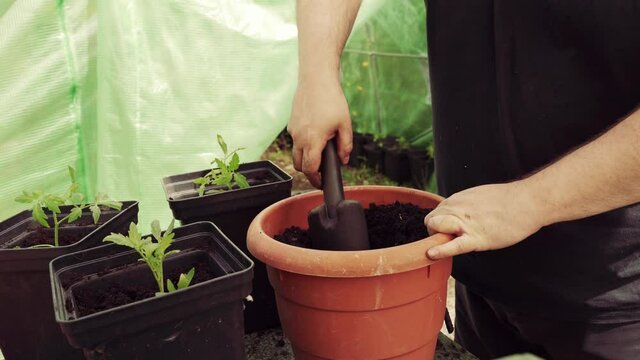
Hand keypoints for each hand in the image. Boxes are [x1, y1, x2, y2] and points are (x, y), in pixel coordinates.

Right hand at [288, 79, 352, 187]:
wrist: (316, 80)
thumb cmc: (332, 100)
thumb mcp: (345, 124)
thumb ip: (345, 145)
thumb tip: (343, 160)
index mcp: (313, 141)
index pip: (310, 169)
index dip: (316, 179)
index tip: (323, 183)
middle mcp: (299, 138)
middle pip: (300, 165)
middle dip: (310, 172)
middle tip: (321, 172)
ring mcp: (293, 131)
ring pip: (296, 154)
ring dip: (305, 158)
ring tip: (319, 153)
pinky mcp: (291, 124)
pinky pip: (295, 141)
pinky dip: (303, 144)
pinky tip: (316, 135)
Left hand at [424, 181, 544, 259]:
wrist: (527, 202)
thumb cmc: (508, 200)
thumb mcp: (479, 196)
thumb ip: (465, 204)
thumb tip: (459, 213)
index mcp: (457, 199)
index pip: (436, 211)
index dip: (438, 222)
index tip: (445, 230)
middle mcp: (457, 208)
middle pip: (431, 220)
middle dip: (434, 231)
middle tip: (446, 239)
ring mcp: (466, 223)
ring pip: (436, 229)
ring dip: (436, 238)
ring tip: (445, 245)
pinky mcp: (477, 238)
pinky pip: (453, 245)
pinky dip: (441, 250)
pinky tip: (432, 254)